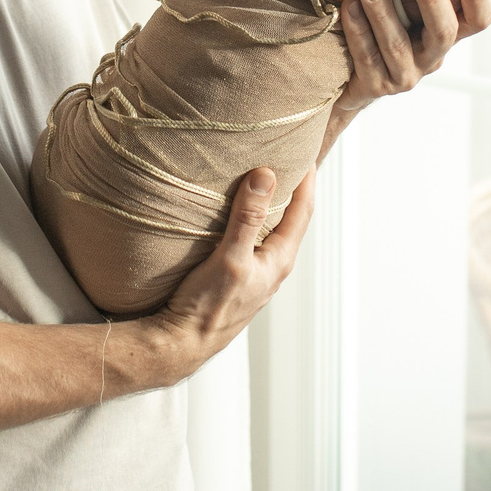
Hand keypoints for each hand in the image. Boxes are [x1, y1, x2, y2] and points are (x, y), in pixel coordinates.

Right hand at [143, 167, 313, 381]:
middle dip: (291, 186)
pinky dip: (251, 217)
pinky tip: (236, 211)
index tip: (305, 149)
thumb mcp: (230, 257)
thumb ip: (248, 218)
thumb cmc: (208, 306)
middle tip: (286, 154)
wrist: (183, 341)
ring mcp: (256, 271)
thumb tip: (265, 175)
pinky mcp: (237, 274)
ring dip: (270, 202)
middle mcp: (273, 265)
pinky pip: (252, 238)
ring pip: (271, 228)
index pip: (303, 210)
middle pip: (291, 217)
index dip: (307, 178)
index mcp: (280, 259)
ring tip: (262, 174)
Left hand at [336, 0, 490, 123]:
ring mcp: (407, 72)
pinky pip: (369, 59)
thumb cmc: (374, 10)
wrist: (342, 65)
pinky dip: (359, 31)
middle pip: (444, 30)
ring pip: (400, 45)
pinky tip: (347, 6)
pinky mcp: (378, 85)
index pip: (478, 17)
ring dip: (384, 11)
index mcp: (446, 27)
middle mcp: (432, 53)